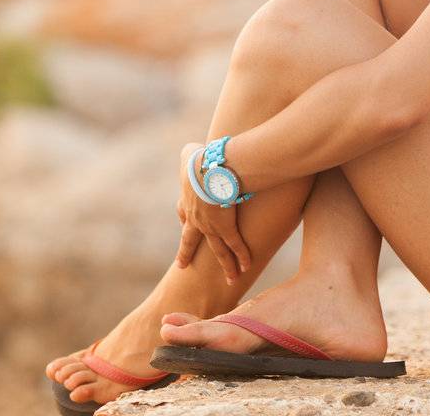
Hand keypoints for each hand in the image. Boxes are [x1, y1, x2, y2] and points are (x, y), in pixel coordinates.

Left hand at [175, 141, 252, 282]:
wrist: (210, 171)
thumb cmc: (202, 158)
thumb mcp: (190, 153)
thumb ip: (191, 152)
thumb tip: (194, 149)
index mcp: (187, 199)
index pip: (183, 212)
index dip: (184, 219)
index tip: (184, 223)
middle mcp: (195, 217)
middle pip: (190, 240)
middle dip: (186, 253)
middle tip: (182, 265)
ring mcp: (210, 226)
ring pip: (217, 250)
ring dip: (225, 265)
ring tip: (232, 279)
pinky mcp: (225, 228)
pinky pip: (234, 246)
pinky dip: (241, 257)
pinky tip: (247, 267)